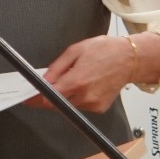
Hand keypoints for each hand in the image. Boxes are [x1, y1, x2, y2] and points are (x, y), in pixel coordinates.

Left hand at [26, 33, 159, 114]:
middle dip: (50, 95)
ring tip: (77, 78)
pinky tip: (86, 84)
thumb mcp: (75, 51)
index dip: (36, 99)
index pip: (49, 98)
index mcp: (77, 81)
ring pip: (69, 105)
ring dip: (65, 95)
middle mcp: (85, 96)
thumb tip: (43, 80)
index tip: (28, 98)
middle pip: (57, 103)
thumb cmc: (106, 50)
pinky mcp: (99, 108)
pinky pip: (81, 105)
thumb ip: (57, 68)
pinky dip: (78, 97)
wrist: (130, 58)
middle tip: (51, 84)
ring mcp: (93, 104)